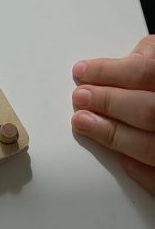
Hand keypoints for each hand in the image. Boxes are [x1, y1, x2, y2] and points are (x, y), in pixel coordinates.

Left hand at [72, 34, 154, 194]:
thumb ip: (151, 56)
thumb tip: (123, 61)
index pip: (146, 71)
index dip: (109, 72)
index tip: (82, 72)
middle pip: (148, 110)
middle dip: (107, 103)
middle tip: (81, 98)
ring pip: (151, 147)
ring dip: (112, 135)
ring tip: (85, 123)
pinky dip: (141, 172)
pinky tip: (122, 159)